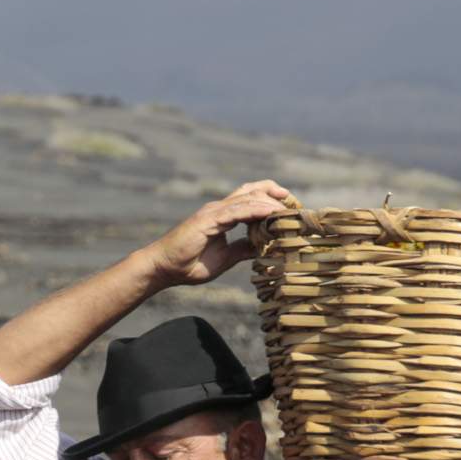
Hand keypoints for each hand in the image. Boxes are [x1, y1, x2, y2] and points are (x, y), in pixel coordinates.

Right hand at [137, 179, 296, 286]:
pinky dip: (257, 210)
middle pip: (252, 190)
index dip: (271, 201)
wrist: (164, 268)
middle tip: (296, 204)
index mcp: (222, 216)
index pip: (251, 200)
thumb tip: (263, 247)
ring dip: (271, 202)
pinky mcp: (208, 220)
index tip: (290, 209)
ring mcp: (213, 212)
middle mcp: (219, 209)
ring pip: (248, 198)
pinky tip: (272, 213)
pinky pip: (238, 210)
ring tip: (290, 209)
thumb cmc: (189, 264)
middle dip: (276, 193)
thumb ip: (243, 249)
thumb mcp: (225, 258)